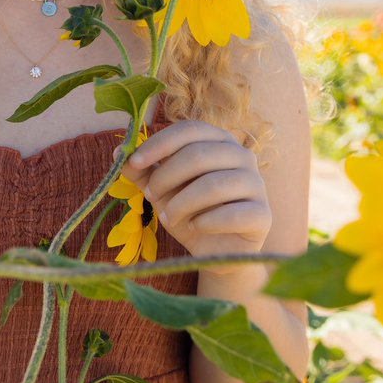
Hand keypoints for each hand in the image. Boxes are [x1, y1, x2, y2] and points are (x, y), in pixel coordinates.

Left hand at [120, 120, 271, 265]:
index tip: (133, 163)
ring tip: (168, 218)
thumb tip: (119, 152)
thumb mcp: (161, 190)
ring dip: (182, 203)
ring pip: (214, 184)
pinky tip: (195, 227)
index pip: (189, 130)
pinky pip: (233, 214)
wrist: (215, 252)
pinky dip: (206, 222)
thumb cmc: (189, 211)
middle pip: (199, 155)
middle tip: (151, 197)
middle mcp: (242, 155)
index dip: (159, 144)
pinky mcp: (263, 215)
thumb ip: (142, 171)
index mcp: (218, 141)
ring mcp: (257, 184)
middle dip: (166, 176)